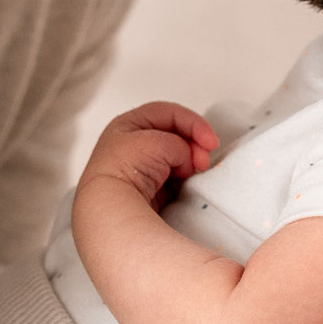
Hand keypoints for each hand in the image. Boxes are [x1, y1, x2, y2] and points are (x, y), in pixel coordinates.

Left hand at [77, 101, 218, 210]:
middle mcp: (131, 146)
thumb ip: (180, 144)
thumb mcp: (159, 142)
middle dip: (193, 145)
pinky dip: (185, 180)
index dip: (193, 124)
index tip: (211, 142)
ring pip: (176, 159)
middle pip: (174, 136)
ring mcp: (140, 169)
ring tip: (195, 173)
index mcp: (127, 125)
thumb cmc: (125, 170)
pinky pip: (174, 179)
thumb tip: (187, 159)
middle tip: (203, 161)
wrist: (111, 209)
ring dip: (190, 164)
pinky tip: (188, 185)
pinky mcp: (148, 192)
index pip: (168, 114)